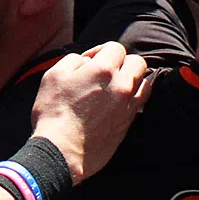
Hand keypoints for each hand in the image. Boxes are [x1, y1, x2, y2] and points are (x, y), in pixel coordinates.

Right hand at [29, 41, 152, 182]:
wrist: (62, 151)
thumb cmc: (54, 112)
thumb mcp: (53, 75)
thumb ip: (73, 60)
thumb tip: (86, 61)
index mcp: (103, 70)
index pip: (116, 48)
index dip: (101, 51)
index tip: (89, 62)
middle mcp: (121, 85)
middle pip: (137, 62)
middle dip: (123, 62)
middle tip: (106, 72)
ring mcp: (127, 106)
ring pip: (144, 83)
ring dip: (132, 80)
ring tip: (116, 86)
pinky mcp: (128, 124)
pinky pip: (140, 104)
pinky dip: (133, 98)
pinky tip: (118, 103)